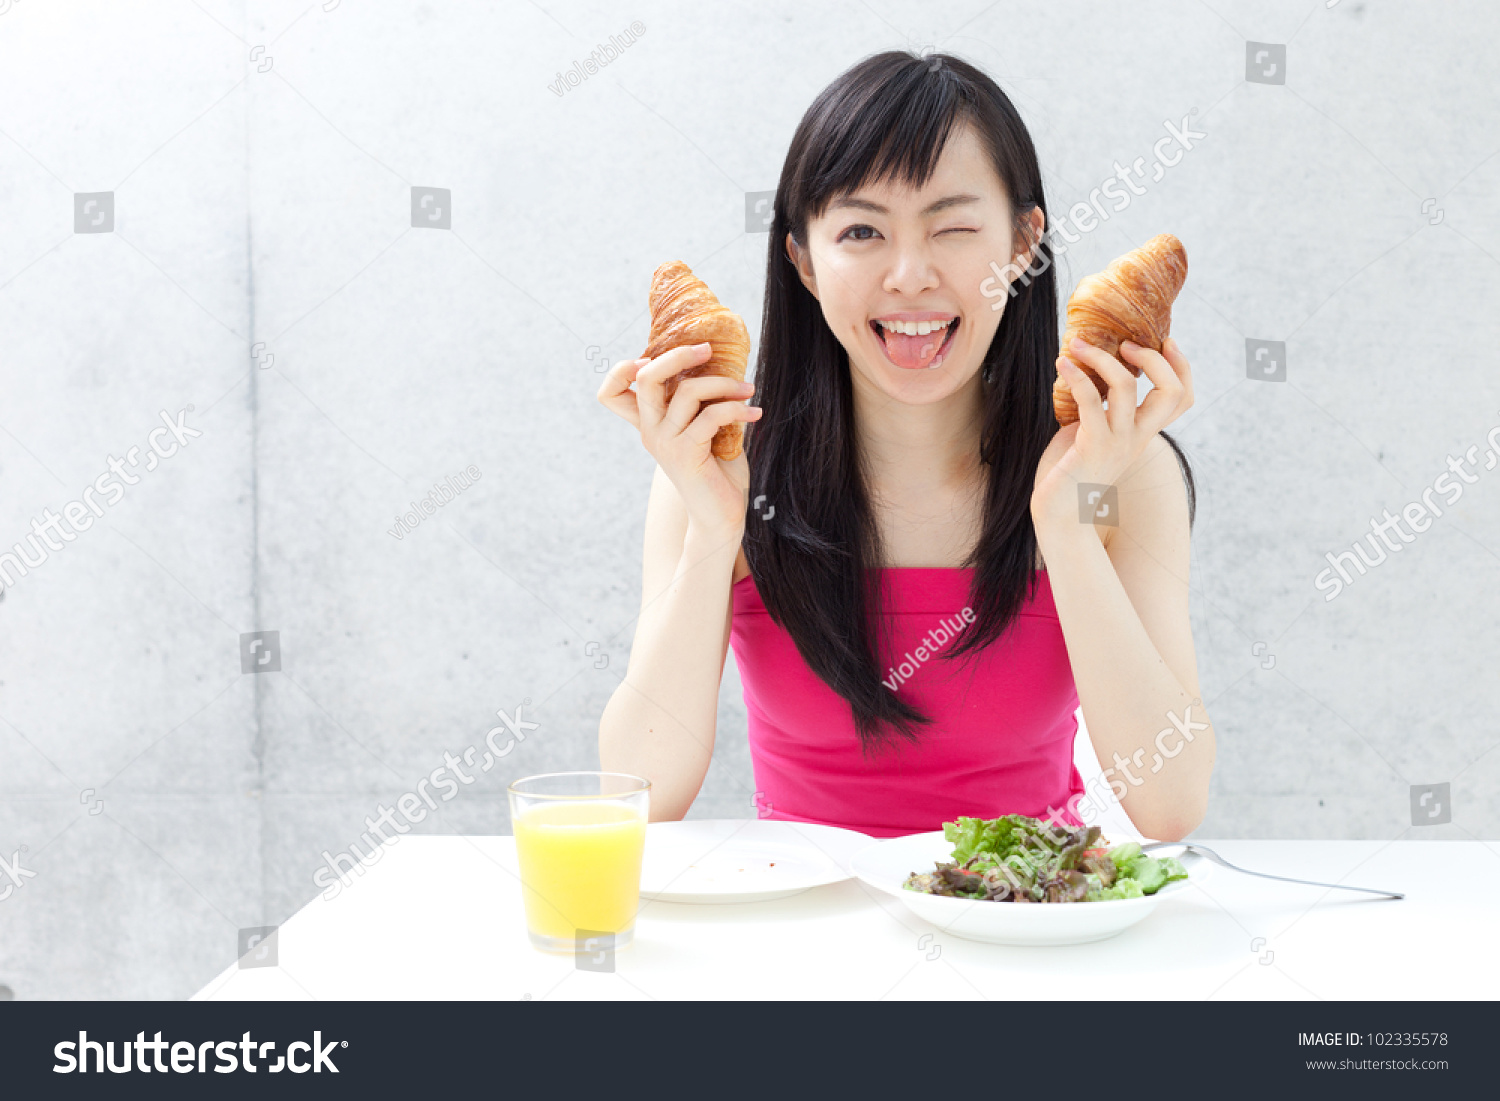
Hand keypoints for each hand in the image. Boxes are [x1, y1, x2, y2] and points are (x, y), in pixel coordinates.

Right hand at [597, 342, 761, 538]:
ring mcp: (665, 443)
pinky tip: (755, 413)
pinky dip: (737, 409)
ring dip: (724, 383)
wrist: (720, 516)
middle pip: (645, 377)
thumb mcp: (704, 429)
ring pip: (687, 391)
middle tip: (708, 349)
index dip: (621, 369)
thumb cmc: (716, 471)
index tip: (653, 357)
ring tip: (748, 389)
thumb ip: (701, 402)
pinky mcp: (686, 454)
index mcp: (649, 424)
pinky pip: (711, 415)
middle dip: (678, 355)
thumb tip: (723, 362)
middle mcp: (650, 432)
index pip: (610, 393)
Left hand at [1030, 336, 1193, 534]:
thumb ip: (1103, 409)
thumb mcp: (1095, 433)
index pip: (1182, 399)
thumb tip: (1089, 369)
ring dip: (1102, 357)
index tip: (1165, 341)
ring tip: (1078, 344)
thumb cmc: (1071, 471)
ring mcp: (1117, 442)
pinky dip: (1076, 375)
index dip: (1182, 367)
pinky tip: (1062, 364)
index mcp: (1144, 433)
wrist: (1059, 513)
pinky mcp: (1092, 446)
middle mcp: (1138, 438)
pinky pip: (1090, 400)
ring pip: (1127, 387)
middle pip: (1171, 391)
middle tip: (1125, 344)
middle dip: (1153, 359)